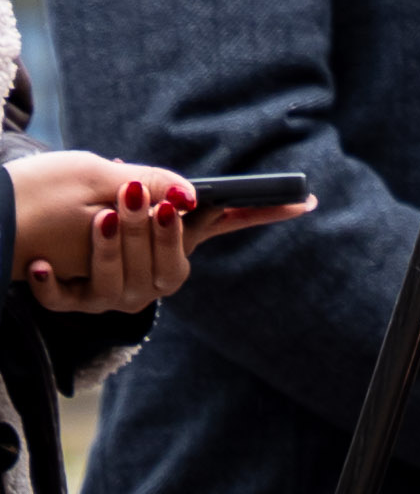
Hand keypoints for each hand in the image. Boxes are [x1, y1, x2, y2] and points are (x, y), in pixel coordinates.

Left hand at [11, 155, 309, 312]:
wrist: (47, 240)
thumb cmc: (98, 209)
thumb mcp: (135, 194)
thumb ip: (164, 190)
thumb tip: (191, 195)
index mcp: (179, 248)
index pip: (230, 226)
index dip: (267, 214)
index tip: (304, 200)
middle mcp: (155, 279)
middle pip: (168, 264)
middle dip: (154, 230)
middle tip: (140, 192)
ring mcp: (117, 295)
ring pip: (121, 282)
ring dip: (111, 250)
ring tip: (101, 218)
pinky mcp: (76, 302)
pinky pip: (65, 300)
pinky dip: (52, 285)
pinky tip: (42, 266)